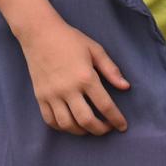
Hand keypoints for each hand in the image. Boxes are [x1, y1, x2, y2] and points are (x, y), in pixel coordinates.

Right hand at [18, 15, 129, 135]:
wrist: (40, 34)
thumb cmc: (71, 40)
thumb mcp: (95, 49)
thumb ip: (111, 70)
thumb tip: (126, 87)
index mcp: (86, 77)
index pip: (105, 105)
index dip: (116, 119)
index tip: (122, 126)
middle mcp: (68, 89)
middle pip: (86, 120)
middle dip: (100, 130)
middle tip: (107, 129)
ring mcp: (52, 95)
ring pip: (67, 125)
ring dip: (81, 132)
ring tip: (90, 128)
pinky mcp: (40, 97)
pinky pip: (50, 120)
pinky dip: (62, 127)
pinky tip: (71, 124)